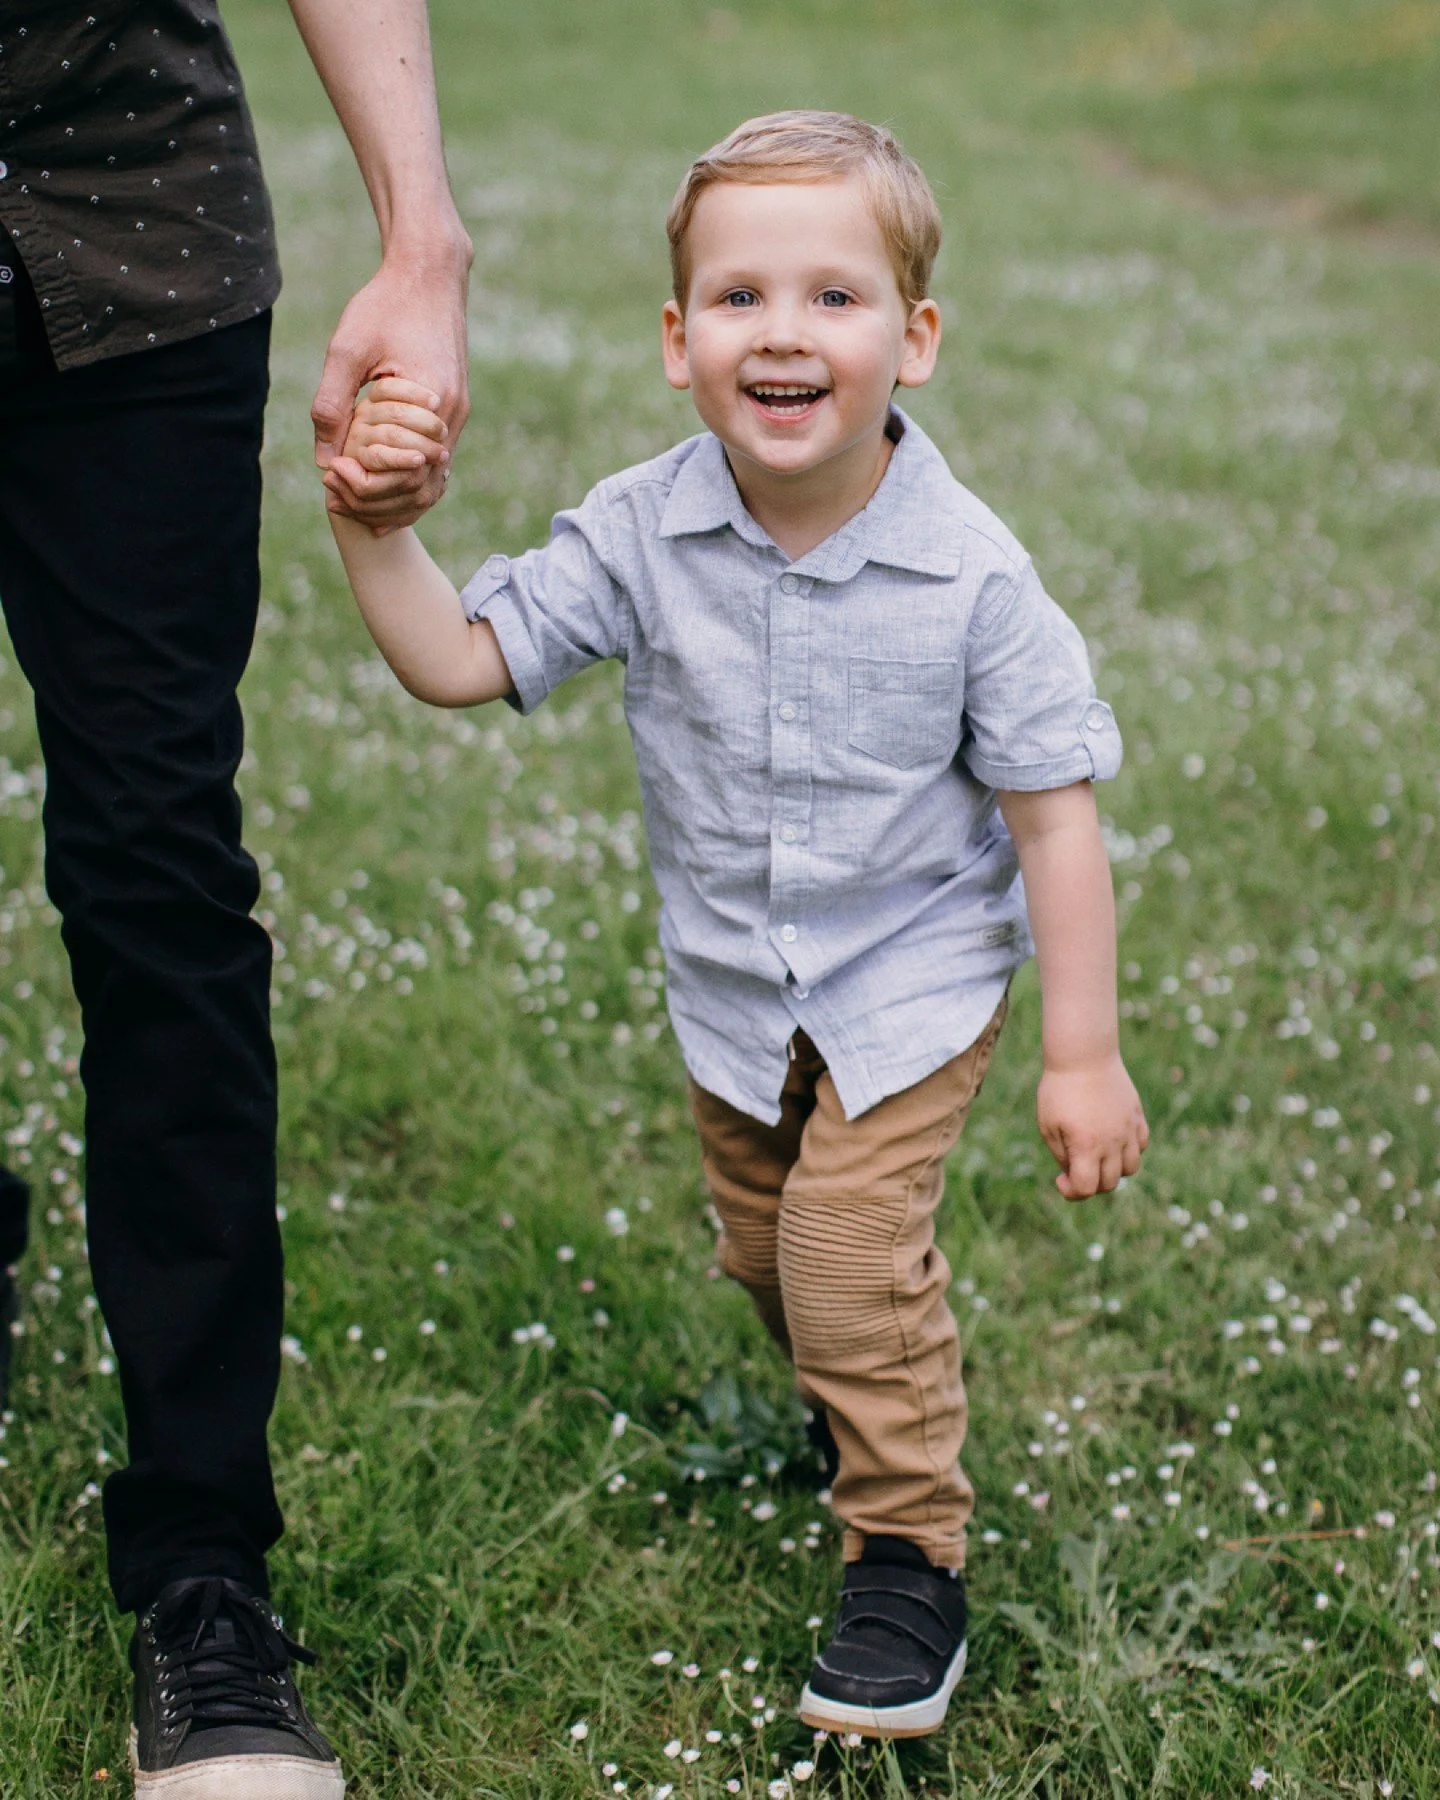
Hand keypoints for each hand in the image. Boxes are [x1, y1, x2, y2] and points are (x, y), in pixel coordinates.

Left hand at [314, 246, 469, 528]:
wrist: (429, 274)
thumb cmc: (385, 305)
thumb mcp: (346, 350)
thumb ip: (331, 405)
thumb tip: (322, 461)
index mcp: (432, 404)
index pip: (404, 474)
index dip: (368, 488)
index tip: (332, 482)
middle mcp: (452, 417)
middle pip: (422, 487)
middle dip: (379, 502)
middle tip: (337, 500)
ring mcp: (457, 417)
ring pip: (432, 481)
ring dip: (396, 497)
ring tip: (354, 503)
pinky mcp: (453, 411)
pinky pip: (435, 462)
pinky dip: (408, 479)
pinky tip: (379, 487)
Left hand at [1036, 1057, 1147, 1199]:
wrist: (1083, 1055)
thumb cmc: (1059, 1090)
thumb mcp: (1049, 1125)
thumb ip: (1062, 1155)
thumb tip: (1074, 1175)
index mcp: (1087, 1146)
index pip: (1088, 1189)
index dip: (1072, 1192)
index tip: (1060, 1179)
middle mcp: (1113, 1142)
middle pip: (1109, 1183)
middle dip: (1091, 1183)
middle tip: (1075, 1167)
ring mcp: (1128, 1129)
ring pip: (1130, 1168)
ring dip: (1113, 1170)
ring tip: (1095, 1155)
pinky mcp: (1137, 1116)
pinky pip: (1140, 1145)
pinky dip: (1129, 1151)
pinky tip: (1112, 1139)